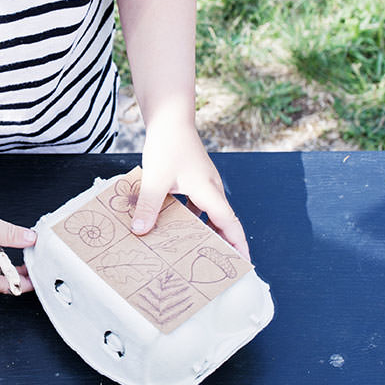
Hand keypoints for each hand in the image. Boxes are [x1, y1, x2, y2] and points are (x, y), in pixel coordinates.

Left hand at [130, 122, 249, 258]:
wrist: (170, 119)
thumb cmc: (167, 145)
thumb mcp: (155, 179)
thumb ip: (148, 206)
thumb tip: (140, 231)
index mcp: (208, 190)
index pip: (229, 223)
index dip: (237, 244)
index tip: (243, 262)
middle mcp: (211, 188)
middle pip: (223, 220)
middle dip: (224, 242)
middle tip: (220, 265)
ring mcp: (204, 182)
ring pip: (211, 212)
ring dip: (207, 230)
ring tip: (198, 250)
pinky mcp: (195, 177)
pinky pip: (199, 203)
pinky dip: (193, 216)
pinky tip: (178, 224)